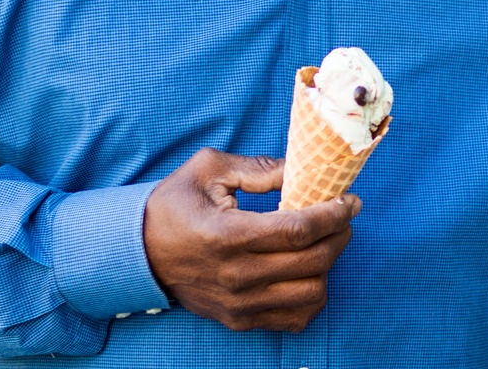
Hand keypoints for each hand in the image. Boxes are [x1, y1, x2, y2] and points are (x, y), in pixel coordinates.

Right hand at [143, 148, 357, 331]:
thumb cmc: (173, 206)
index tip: (350, 201)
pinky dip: (312, 297)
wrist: (137, 254)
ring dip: (329, 266)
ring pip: (311, 293)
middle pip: (313, 261)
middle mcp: (236, 275)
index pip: (299, 230)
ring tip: (325, 242)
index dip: (334, 214)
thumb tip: (303, 171)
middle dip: (340, 235)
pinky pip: (295, 319)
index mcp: (227, 236)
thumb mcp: (208, 169)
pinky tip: (308, 272)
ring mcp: (238, 303)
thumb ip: (259, 168)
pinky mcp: (239, 320)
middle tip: (343, 216)